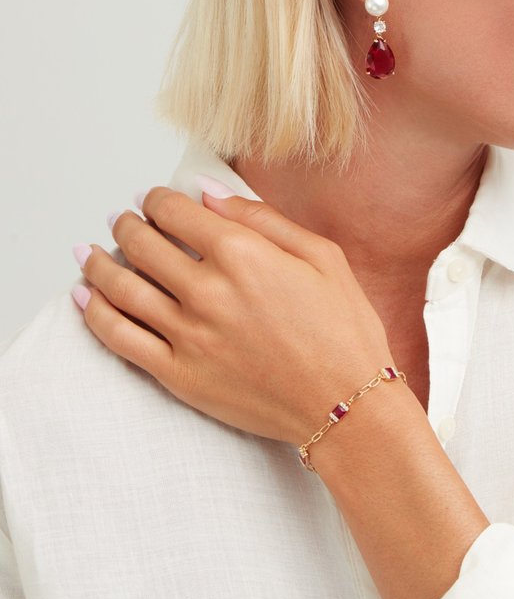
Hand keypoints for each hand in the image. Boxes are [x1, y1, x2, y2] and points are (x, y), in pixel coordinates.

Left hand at [73, 184, 393, 442]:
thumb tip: (209, 193)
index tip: (152, 200)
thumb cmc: (343, 330)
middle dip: (125, 225)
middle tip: (122, 221)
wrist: (346, 405)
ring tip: (90, 252)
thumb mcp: (322, 255)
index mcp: (242, 254)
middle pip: (140, 244)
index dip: (155, 200)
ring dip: (97, 263)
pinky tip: (83, 296)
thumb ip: (262, 218)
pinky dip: (93, 312)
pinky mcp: (179, 374)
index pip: (174, 211)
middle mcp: (207, 291)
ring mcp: (188, 335)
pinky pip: (120, 338)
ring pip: (120, 288)